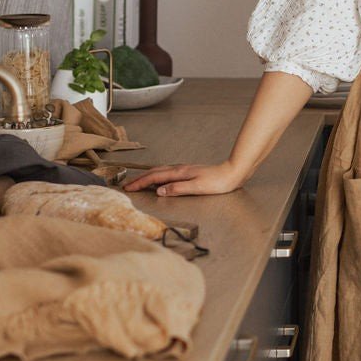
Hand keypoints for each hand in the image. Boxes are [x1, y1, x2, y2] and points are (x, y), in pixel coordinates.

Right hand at [123, 161, 243, 197]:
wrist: (233, 173)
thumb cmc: (218, 182)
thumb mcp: (197, 188)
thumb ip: (178, 188)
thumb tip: (159, 191)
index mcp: (179, 173)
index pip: (154, 178)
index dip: (140, 182)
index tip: (128, 187)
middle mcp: (180, 169)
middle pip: (154, 172)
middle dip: (140, 179)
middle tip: (128, 185)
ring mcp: (184, 170)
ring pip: (160, 171)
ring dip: (148, 176)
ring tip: (139, 182)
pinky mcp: (189, 172)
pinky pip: (167, 173)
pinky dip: (158, 176)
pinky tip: (160, 180)